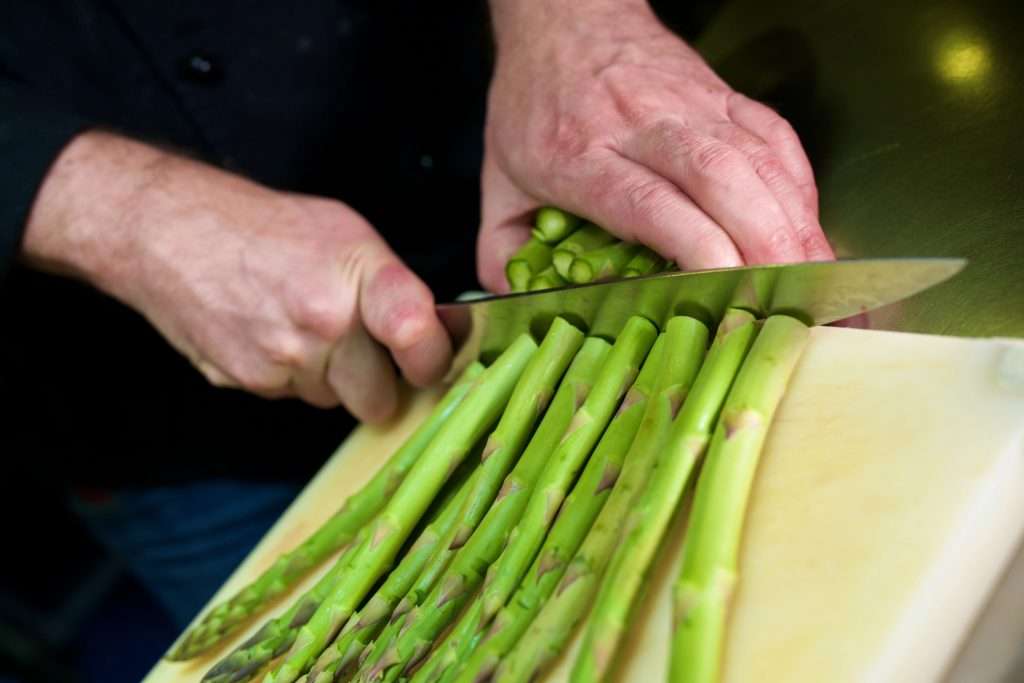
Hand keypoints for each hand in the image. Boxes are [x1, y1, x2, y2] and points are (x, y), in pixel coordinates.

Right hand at [21, 132, 450, 421]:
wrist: (170, 233)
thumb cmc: (265, 227)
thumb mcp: (347, 234)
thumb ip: (394, 286)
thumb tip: (438, 333)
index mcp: (356, 279)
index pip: (417, 339)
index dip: (434, 359)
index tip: (432, 360)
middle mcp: (322, 325)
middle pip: (379, 400)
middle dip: (378, 384)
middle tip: (368, 353)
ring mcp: (282, 361)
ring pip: (333, 401)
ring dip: (331, 379)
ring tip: (306, 328)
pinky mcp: (248, 382)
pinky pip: (292, 396)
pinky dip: (292, 376)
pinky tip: (274, 335)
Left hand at [479, 0, 833, 291]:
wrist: (564, 19)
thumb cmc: (534, 106)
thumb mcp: (498, 184)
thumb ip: (501, 252)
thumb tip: (519, 312)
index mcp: (580, 154)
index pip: (646, 201)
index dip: (693, 244)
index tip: (722, 287)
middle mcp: (642, 125)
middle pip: (717, 176)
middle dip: (763, 242)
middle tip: (792, 299)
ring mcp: (692, 106)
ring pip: (758, 158)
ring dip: (795, 222)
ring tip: (820, 279)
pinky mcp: (727, 96)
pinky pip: (777, 140)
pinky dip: (800, 188)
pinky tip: (810, 230)